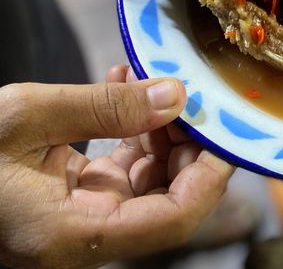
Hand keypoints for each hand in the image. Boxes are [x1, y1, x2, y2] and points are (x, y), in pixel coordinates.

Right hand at [0, 65, 233, 268]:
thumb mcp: (25, 116)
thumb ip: (105, 107)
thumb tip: (176, 95)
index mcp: (71, 234)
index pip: (173, 221)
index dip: (211, 176)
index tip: (225, 128)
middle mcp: (83, 234)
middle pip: (169, 196)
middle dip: (187, 142)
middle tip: (188, 89)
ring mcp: (80, 216)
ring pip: (150, 178)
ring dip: (160, 126)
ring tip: (149, 78)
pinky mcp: (73, 196)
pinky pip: (121, 166)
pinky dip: (131, 127)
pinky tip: (124, 84)